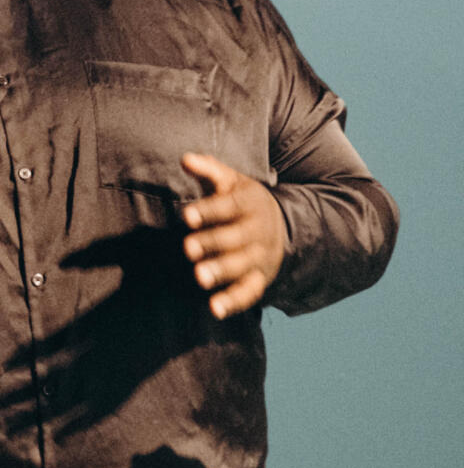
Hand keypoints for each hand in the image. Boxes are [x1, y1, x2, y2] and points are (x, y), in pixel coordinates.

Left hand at [180, 153, 286, 318]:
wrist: (281, 226)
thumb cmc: (242, 200)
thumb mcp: (231, 181)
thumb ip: (208, 169)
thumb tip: (185, 159)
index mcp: (249, 204)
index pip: (229, 207)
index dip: (209, 211)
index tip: (187, 215)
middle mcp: (257, 232)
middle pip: (235, 239)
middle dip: (212, 244)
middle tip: (188, 248)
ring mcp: (260, 257)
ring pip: (242, 266)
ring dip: (221, 272)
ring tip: (199, 277)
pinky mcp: (258, 278)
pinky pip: (249, 292)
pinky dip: (233, 301)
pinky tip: (214, 309)